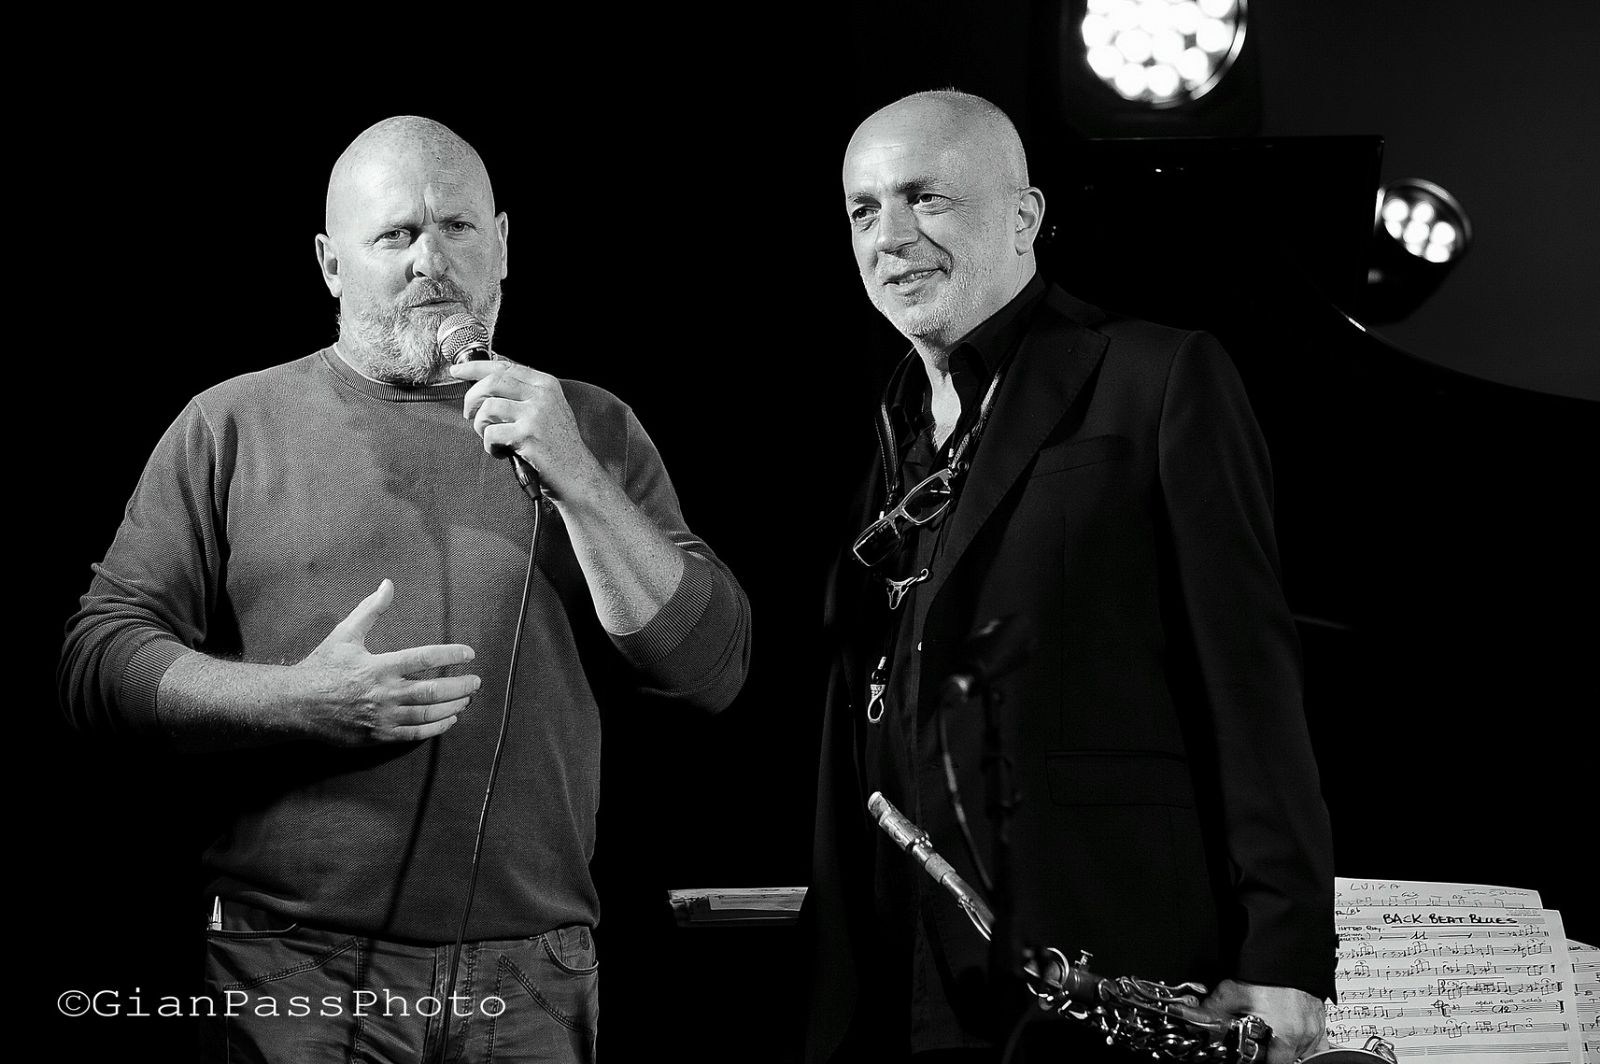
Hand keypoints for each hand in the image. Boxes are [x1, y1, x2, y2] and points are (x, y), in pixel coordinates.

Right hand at [294, 580, 478, 745]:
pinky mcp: (378, 736)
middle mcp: (384, 693)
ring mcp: (382, 717)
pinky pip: (414, 734)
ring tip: (466, 700)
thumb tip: (388, 584)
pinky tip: (449, 720)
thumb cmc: (322, 667)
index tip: (469, 654)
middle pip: (432, 691)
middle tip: (476, 682)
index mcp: (379, 666)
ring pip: (426, 714)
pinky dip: (435, 728)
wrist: (296, 704)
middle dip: (459, 686)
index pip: (424, 658)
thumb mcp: (345, 634)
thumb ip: (371, 610)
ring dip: (452, 706)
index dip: (450, 655)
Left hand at [450, 357, 599, 499]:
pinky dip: (489, 446)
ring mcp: (536, 414)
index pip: (504, 366)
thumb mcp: (549, 409)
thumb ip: (525, 393)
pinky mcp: (527, 435)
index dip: (475, 367)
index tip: (457, 371)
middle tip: (469, 413)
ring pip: (488, 407)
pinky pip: (491, 433)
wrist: (577, 475)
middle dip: (472, 397)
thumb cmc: (558, 446)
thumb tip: (488, 382)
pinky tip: (501, 453)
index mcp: (546, 384)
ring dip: (480, 425)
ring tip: (489, 437)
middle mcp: (542, 395)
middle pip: (492, 382)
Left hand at [1201, 979, 1329, 1063]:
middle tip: (1257, 1043)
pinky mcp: (1320, 1018)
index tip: (1249, 1054)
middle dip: (1272, 1055)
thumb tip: (1193, 1017)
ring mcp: (1316, 1027)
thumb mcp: (1233, 992)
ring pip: (1303, 1052)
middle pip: (1288, 1059)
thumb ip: (1213, 1011)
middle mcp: (1305, 1034)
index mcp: (1286, 1034)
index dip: (1258, 1060)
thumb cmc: (1266, 971)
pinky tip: (1291, 1037)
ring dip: (1287, 1049)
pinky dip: (1304, 1043)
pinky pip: (1316, 1042)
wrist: (1286, 949)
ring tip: (1270, 1037)